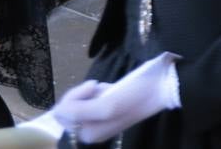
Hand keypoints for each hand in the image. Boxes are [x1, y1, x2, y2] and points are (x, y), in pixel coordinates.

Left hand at [53, 53, 180, 143]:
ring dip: (90, 92)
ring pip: (77, 103)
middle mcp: (90, 131)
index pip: (61, 112)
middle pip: (67, 109)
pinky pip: (90, 100)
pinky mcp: (107, 112)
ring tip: (109, 88)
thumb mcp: (107, 105)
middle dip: (82, 94)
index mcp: (88, 134)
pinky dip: (97, 91)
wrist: (162, 87)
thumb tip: (58, 111)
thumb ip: (78, 110)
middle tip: (102, 87)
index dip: (74, 95)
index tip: (95, 86)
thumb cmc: (135, 95)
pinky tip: (111, 88)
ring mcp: (98, 122)